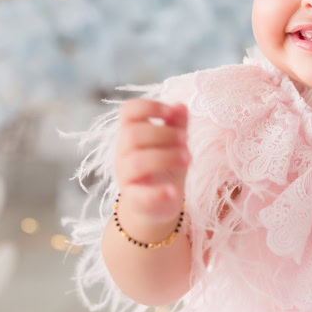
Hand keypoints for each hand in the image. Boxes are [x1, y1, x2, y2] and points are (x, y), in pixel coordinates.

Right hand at [114, 99, 189, 226]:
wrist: (158, 205)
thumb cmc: (165, 168)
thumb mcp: (174, 144)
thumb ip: (176, 125)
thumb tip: (180, 105)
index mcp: (131, 134)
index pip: (128, 111)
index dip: (148, 106)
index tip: (169, 112)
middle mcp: (124, 153)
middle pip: (133, 134)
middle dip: (163, 133)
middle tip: (185, 140)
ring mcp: (126, 177)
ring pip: (136, 161)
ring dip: (166, 157)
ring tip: (188, 159)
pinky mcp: (134, 200)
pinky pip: (140, 195)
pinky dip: (158, 192)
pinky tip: (173, 191)